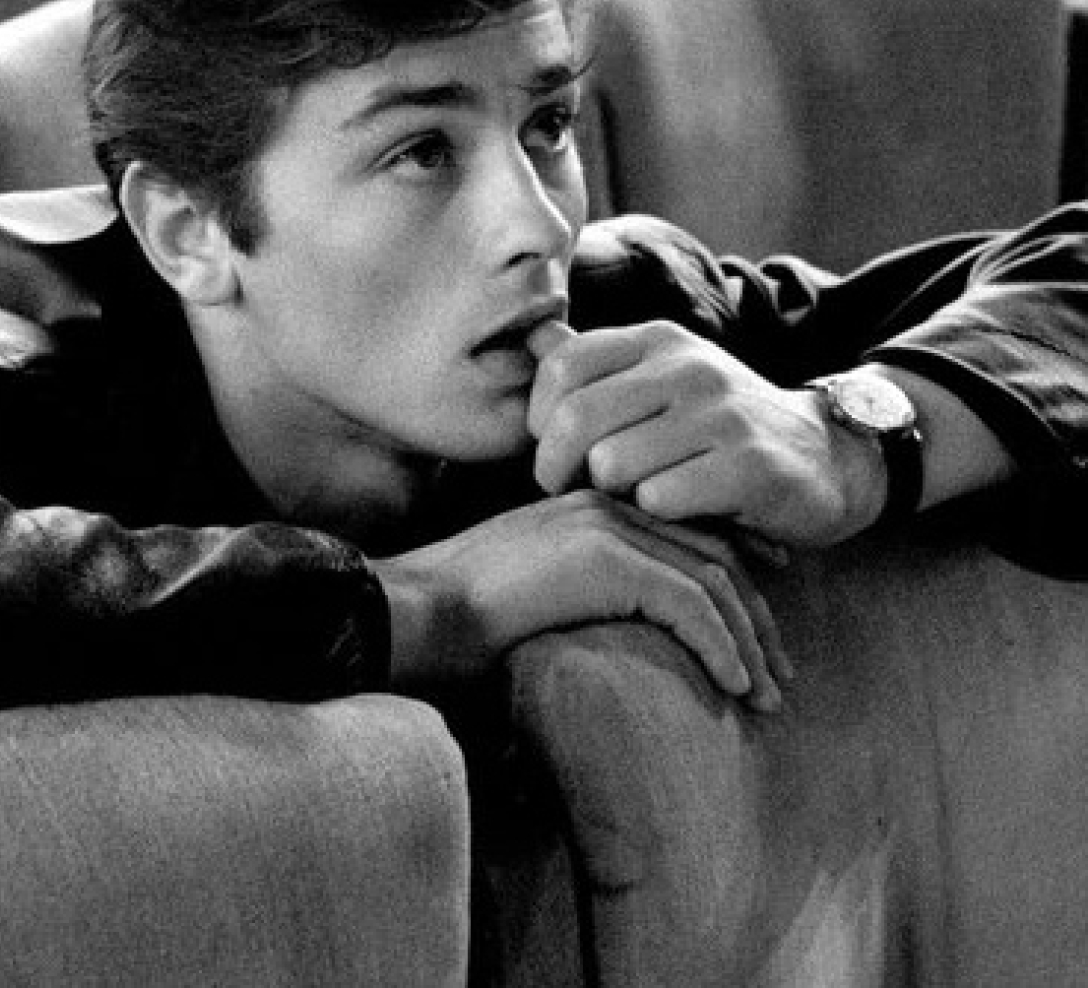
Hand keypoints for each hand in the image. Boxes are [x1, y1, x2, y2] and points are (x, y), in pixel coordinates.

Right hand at [371, 489, 790, 711]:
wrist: (416, 608)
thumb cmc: (456, 613)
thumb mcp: (529, 588)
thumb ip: (575, 588)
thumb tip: (609, 628)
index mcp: (588, 505)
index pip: (687, 525)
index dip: (737, 567)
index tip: (766, 614)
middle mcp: (604, 505)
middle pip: (712, 550)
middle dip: (756, 612)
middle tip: (781, 667)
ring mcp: (606, 528)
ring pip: (711, 578)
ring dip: (750, 640)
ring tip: (769, 693)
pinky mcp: (606, 563)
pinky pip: (689, 605)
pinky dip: (722, 647)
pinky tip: (736, 686)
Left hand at [527, 320, 883, 546]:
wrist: (826, 457)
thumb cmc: (719, 428)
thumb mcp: (662, 381)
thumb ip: (597, 366)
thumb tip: (529, 336)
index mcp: (657, 341)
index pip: (561, 366)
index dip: (539, 418)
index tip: (553, 448)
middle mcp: (688, 366)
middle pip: (575, 419)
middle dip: (556, 468)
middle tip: (571, 489)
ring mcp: (721, 413)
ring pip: (612, 463)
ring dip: (613, 495)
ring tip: (636, 496)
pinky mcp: (749, 465)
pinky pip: (661, 498)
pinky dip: (657, 516)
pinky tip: (679, 513)